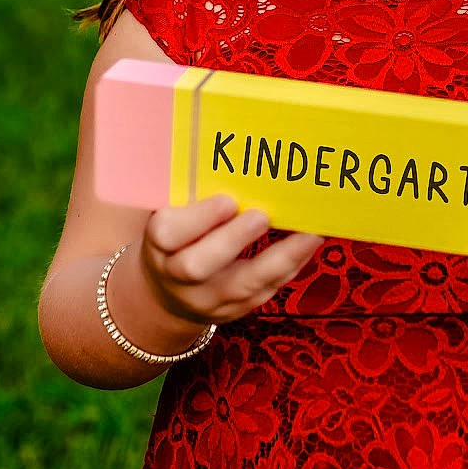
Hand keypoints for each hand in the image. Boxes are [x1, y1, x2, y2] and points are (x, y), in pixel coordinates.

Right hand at [140, 194, 323, 327]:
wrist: (168, 293)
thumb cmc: (179, 236)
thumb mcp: (174, 214)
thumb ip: (196, 192)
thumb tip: (239, 157)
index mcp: (159, 244)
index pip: (169, 234)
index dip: (199, 218)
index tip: (228, 201)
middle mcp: (177, 276)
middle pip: (198, 266)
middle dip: (233, 240)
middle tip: (262, 216)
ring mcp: (205, 299)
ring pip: (240, 286)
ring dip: (278, 259)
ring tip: (308, 234)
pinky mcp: (234, 311)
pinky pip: (264, 292)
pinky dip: (289, 268)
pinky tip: (308, 245)